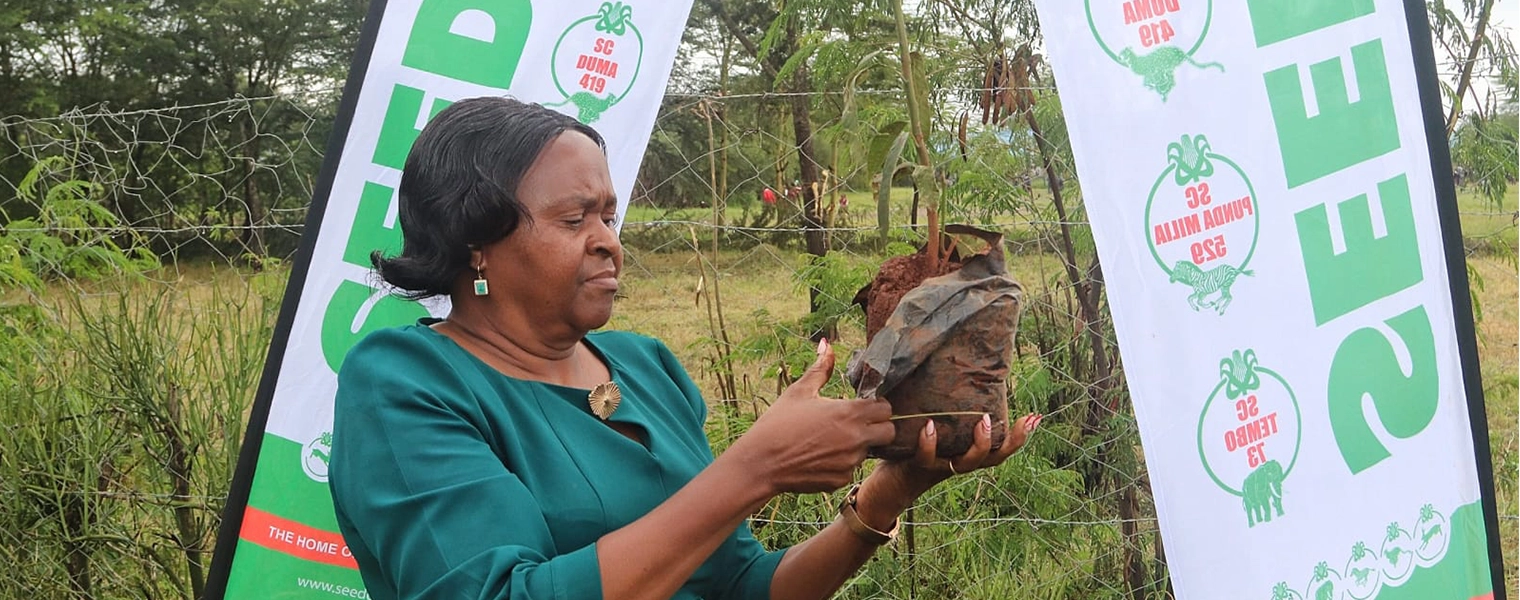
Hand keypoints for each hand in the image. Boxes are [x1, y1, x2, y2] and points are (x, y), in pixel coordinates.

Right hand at [726, 339, 896, 494]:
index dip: (877, 405)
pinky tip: (820, 457)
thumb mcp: (799, 391)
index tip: (864, 405)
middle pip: (889, 432)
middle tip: (857, 423)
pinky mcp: (841, 480)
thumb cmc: (778, 423)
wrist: (761, 462)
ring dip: (857, 445)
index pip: (886, 408)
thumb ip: (821, 368)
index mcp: (849, 413)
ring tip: (829, 440)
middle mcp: (856, 439)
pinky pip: (850, 469)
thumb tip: (827, 345)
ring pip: (868, 451)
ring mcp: (850, 462)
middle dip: (879, 427)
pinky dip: (841, 463)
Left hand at [876, 412, 1043, 499]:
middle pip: (994, 459)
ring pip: (967, 464)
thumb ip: (951, 415)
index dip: (1020, 436)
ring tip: (982, 421)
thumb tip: (963, 380)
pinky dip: (929, 443)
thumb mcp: (938, 431)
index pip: (1002, 449)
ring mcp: (941, 468)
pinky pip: (927, 458)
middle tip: (1020, 420)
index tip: (1036, 417)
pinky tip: (929, 426)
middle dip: (1011, 441)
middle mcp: (959, 464)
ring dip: (979, 445)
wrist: (889, 484)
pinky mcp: (918, 469)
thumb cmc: (915, 450)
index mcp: (967, 455)